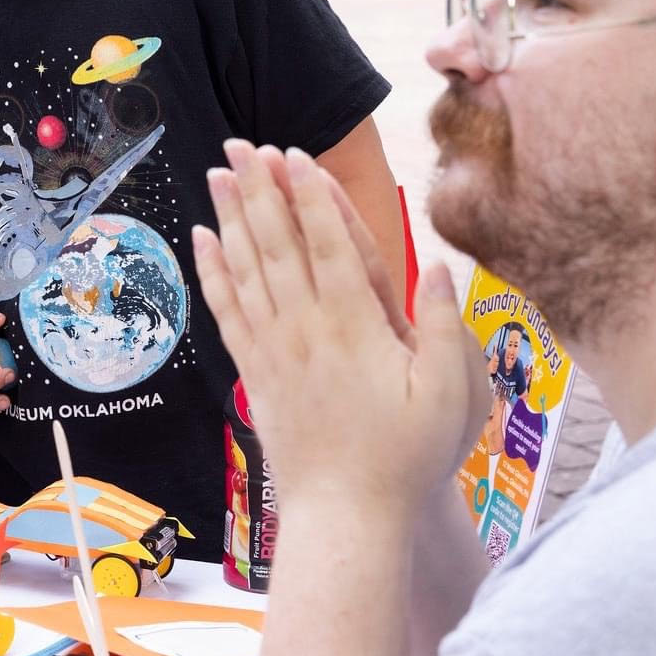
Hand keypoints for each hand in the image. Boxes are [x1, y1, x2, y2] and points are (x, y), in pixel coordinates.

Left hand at [191, 141, 485, 518]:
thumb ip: (447, 327)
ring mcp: (275, 347)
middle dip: (261, 188)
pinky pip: (226, 309)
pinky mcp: (254, 370)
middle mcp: (307, 327)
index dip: (311, 195)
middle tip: (242, 142)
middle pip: (278, 243)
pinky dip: (212, 269)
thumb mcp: (454, 395)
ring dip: (231, 215)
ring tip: (218, 171)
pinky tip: (200, 237)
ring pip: (246, 267)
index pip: (331, 243)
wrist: (347, 513)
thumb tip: (440, 264)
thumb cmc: (409, 457)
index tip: (295, 153)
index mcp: (357, 325)